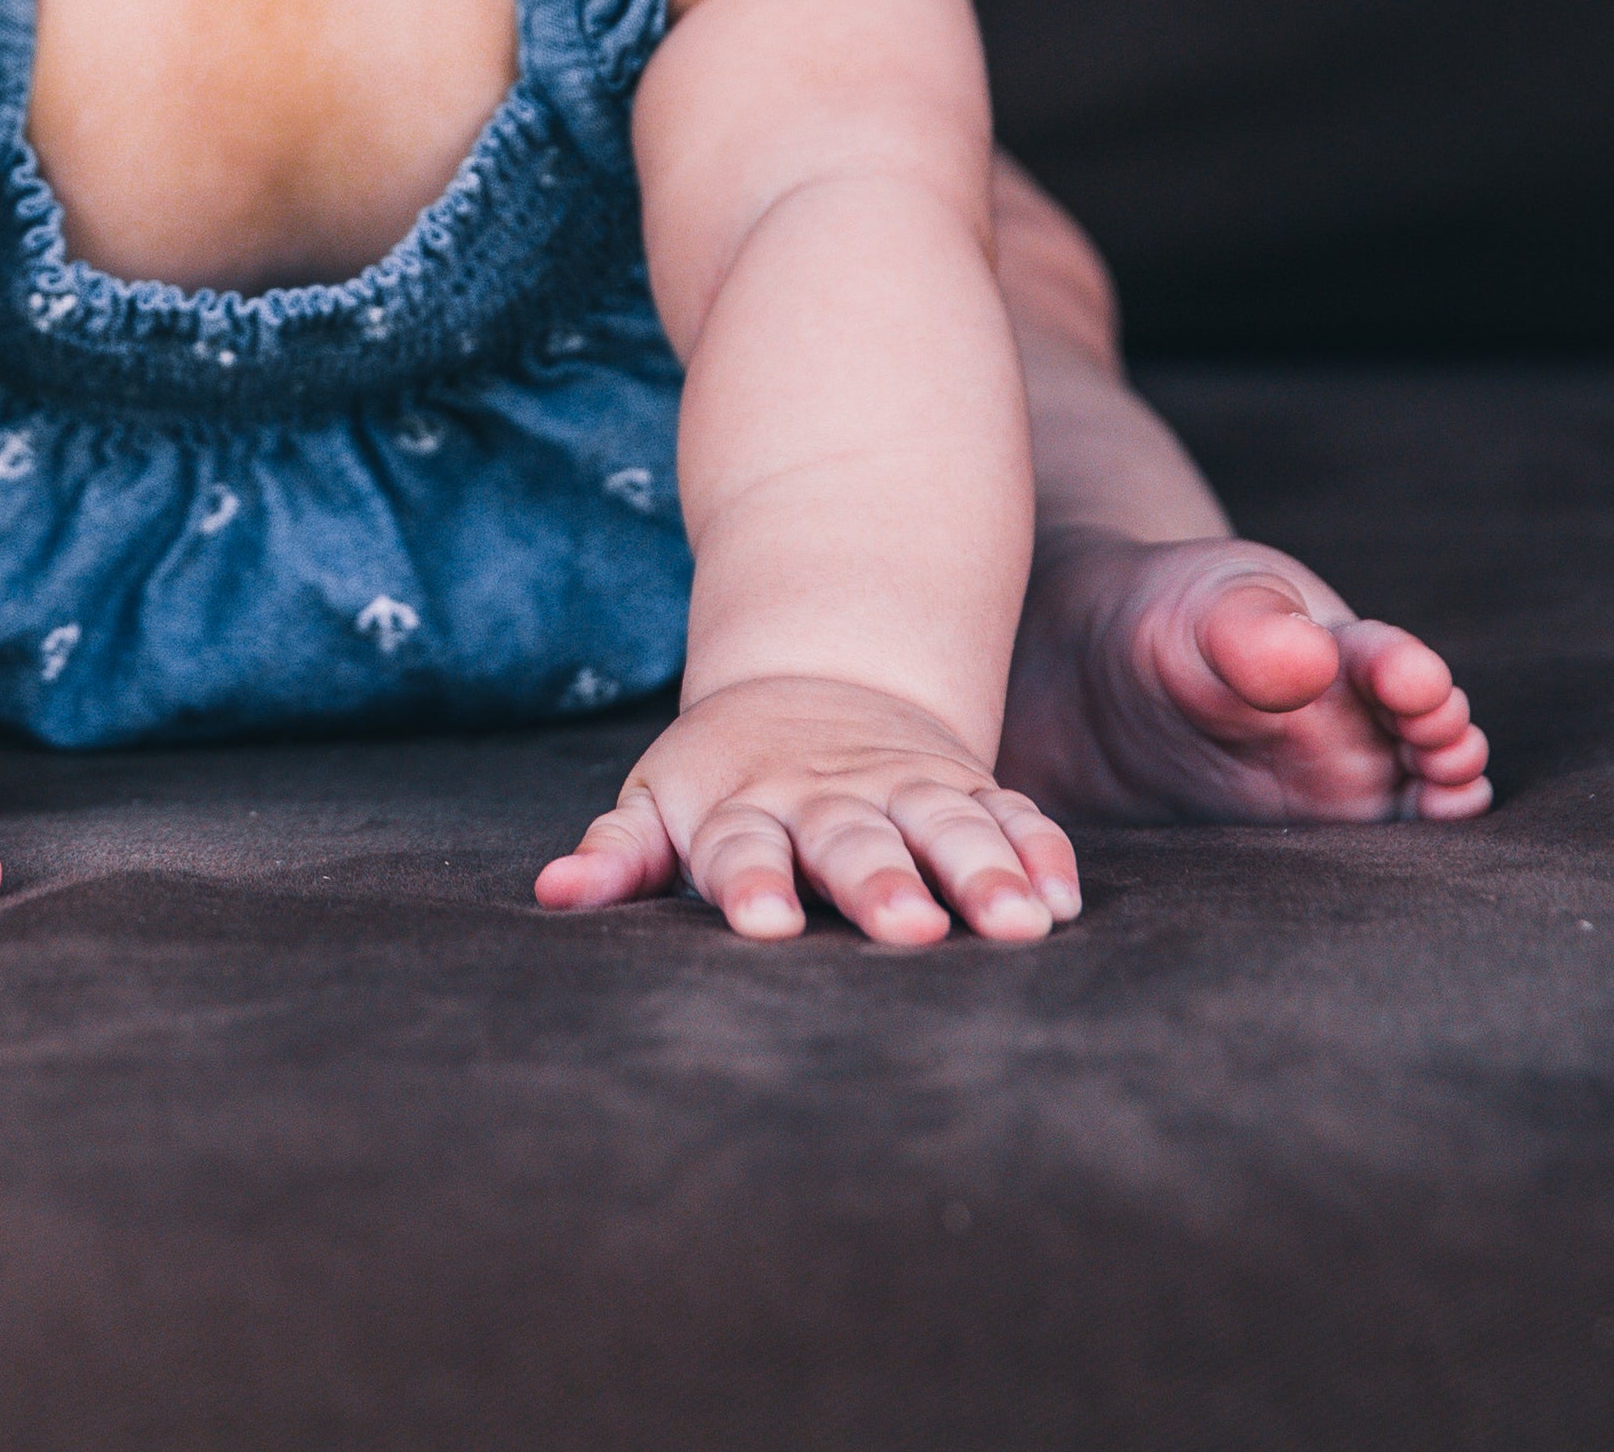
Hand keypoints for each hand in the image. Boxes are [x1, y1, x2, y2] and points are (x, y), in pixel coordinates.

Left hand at [535, 676, 1078, 944]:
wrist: (811, 682)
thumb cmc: (720, 776)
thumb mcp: (657, 802)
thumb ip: (616, 854)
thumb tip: (551, 893)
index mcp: (744, 807)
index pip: (742, 848)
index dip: (750, 883)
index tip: (765, 924)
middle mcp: (828, 796)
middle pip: (853, 841)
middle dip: (881, 884)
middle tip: (908, 930)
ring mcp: (903, 787)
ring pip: (946, 826)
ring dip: (981, 871)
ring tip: (1017, 924)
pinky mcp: (966, 785)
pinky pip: (1010, 814)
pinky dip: (1039, 850)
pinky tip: (1062, 900)